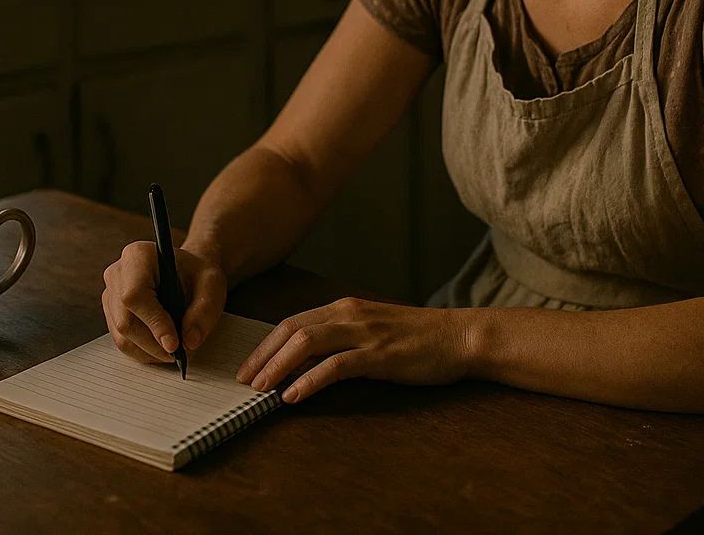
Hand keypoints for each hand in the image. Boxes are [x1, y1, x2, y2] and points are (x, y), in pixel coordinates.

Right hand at [101, 241, 226, 363]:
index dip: (154, 323)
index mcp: (138, 256)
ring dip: (149, 352)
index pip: (135, 296)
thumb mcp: (212, 285)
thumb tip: (189, 342)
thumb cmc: (197, 275)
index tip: (175, 344)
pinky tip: (161, 348)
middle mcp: (117, 273)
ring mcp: (110, 294)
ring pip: (122, 336)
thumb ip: (204, 311)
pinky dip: (143, 352)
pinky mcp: (111, 312)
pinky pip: (122, 341)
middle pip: (125, 321)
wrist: (187, 272)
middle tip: (179, 353)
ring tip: (174, 352)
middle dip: (153, 344)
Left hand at [235, 298, 470, 403]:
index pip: (292, 322)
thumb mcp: (374, 331)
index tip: (248, 366)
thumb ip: (343, 339)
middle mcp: (349, 314)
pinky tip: (294, 396)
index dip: (266, 344)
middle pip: (291, 329)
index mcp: (345, 308)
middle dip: (262, 355)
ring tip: (260, 389)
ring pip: (307, 343)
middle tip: (242, 380)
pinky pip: (336, 366)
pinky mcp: (379, 355)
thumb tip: (308, 362)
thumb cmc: (419, 339)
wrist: (461, 337)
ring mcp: (364, 333)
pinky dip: (310, 380)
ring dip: (278, 366)